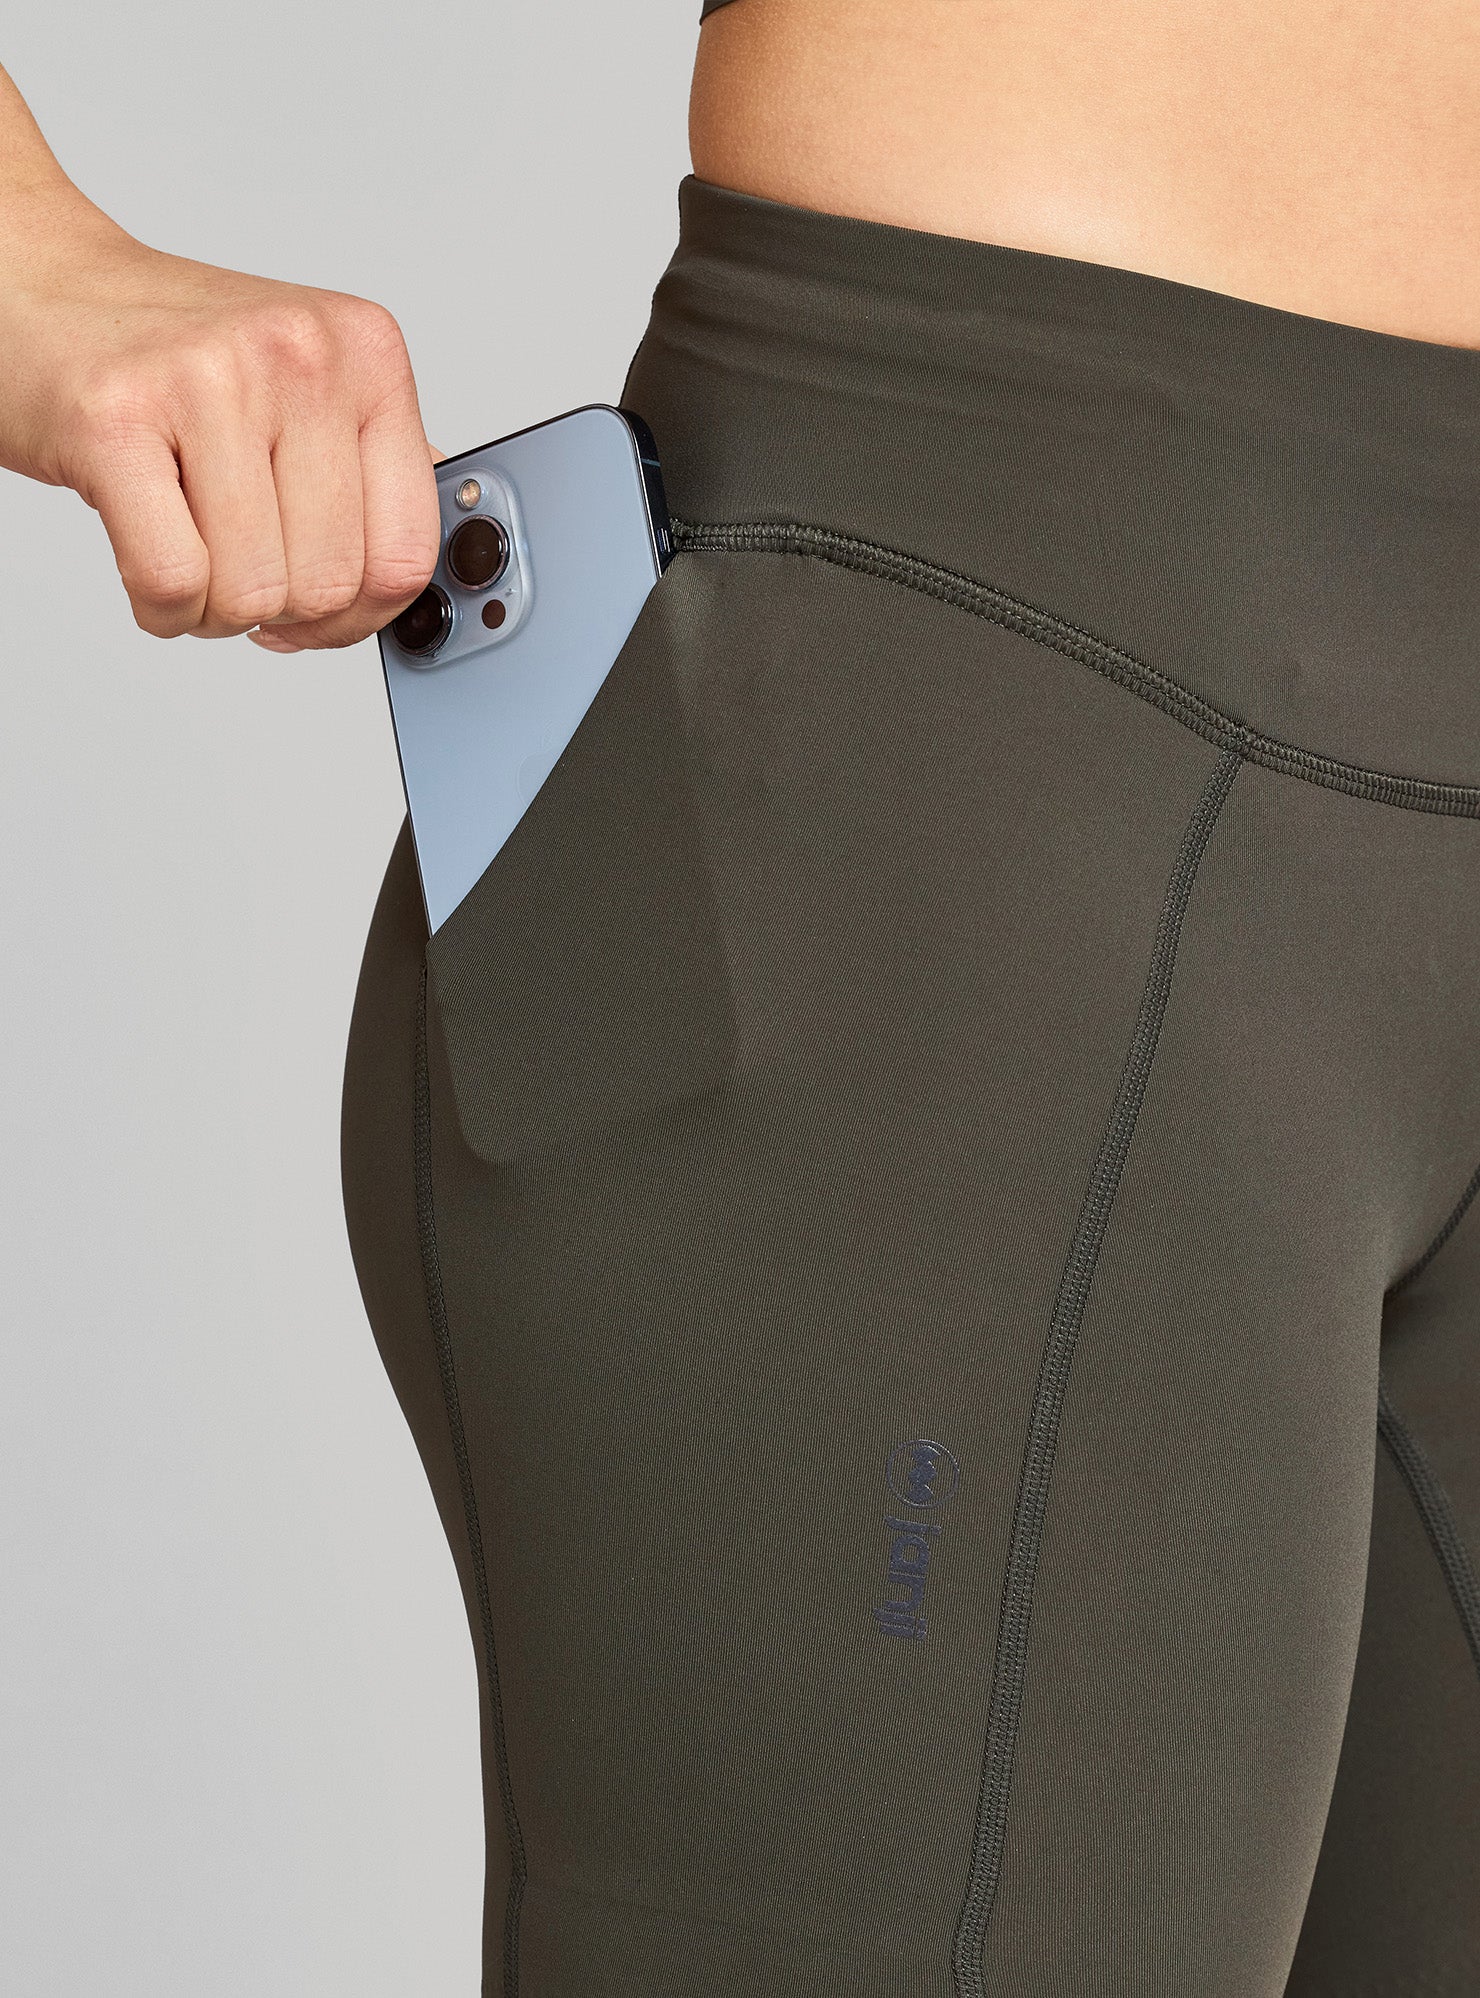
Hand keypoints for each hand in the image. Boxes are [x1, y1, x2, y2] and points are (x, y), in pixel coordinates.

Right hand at [0, 192, 439, 651]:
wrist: (39, 285)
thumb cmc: (172, 357)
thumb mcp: (307, 387)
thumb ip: (376, 470)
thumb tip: (434, 573)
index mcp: (365, 352)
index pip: (408, 552)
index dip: (362, 616)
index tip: (322, 613)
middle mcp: (299, 353)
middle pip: (330, 585)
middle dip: (280, 612)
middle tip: (236, 566)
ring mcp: (209, 378)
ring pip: (254, 594)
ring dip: (214, 610)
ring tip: (187, 549)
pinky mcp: (115, 416)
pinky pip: (176, 583)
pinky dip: (163, 609)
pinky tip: (150, 566)